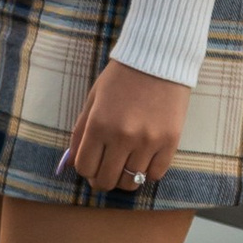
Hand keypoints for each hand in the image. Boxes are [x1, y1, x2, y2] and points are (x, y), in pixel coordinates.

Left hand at [61, 58, 189, 199]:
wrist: (158, 60)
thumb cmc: (121, 78)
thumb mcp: (93, 99)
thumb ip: (80, 132)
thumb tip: (73, 162)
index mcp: (99, 124)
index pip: (84, 168)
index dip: (85, 171)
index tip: (91, 165)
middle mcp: (122, 136)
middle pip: (106, 181)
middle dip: (102, 180)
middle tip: (106, 171)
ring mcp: (148, 141)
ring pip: (131, 182)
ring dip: (125, 177)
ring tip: (126, 163)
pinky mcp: (170, 142)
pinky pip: (155, 175)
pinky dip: (147, 172)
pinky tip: (144, 158)